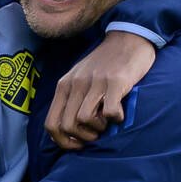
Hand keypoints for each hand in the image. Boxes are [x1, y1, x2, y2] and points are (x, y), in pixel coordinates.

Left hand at [44, 30, 155, 149]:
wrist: (129, 37)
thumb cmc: (105, 63)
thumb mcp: (80, 77)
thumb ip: (71, 98)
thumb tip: (68, 129)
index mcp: (64, 85)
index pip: (51, 124)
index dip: (63, 141)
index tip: (78, 144)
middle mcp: (76, 84)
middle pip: (67, 126)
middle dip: (82, 138)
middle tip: (96, 134)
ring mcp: (95, 82)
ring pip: (84, 120)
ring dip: (98, 130)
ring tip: (107, 123)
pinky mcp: (115, 82)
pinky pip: (109, 112)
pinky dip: (115, 120)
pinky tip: (120, 114)